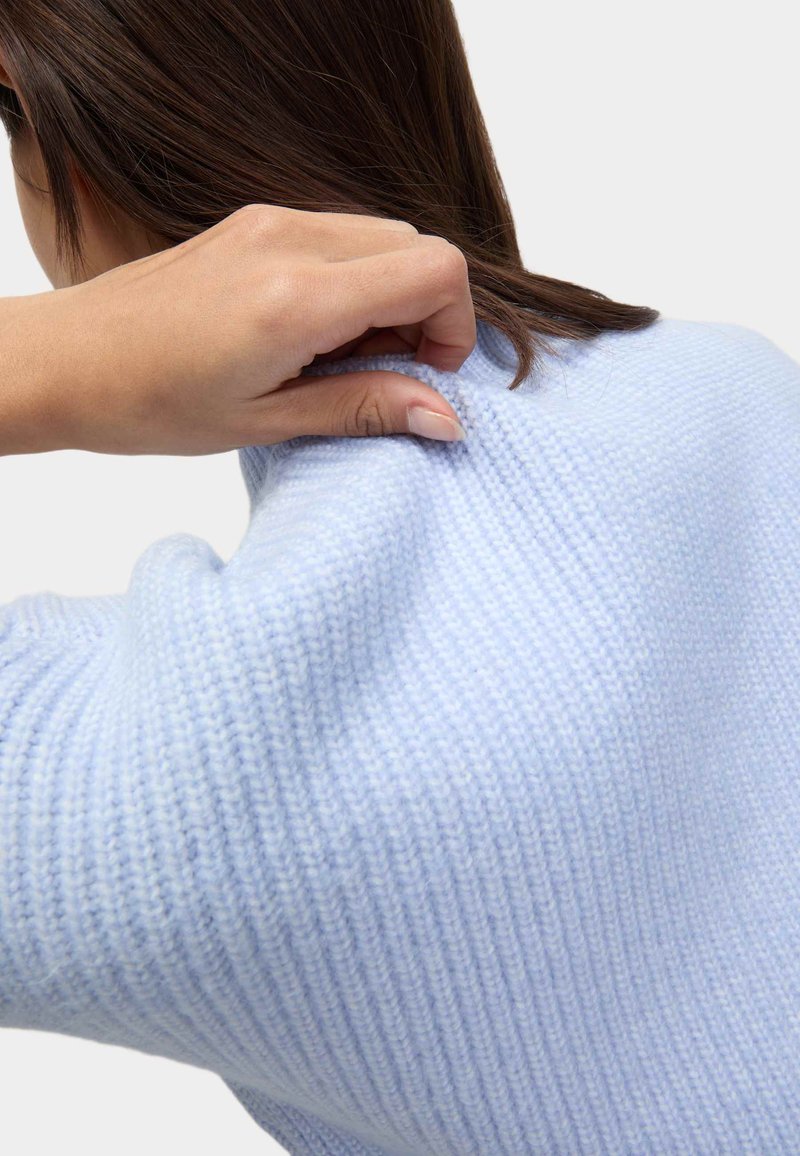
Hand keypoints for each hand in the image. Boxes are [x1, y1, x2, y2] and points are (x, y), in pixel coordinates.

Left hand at [10, 204, 474, 454]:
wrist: (68, 359)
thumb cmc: (151, 401)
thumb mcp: (266, 422)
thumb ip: (364, 408)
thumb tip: (445, 417)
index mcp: (296, 296)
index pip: (435, 271)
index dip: (455, 327)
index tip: (427, 376)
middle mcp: (290, 239)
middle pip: (418, 246)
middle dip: (425, 313)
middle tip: (380, 373)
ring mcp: (269, 220)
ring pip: (382, 236)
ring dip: (389, 295)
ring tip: (336, 357)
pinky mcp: (254, 220)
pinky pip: (340, 234)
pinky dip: (353, 279)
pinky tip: (309, 331)